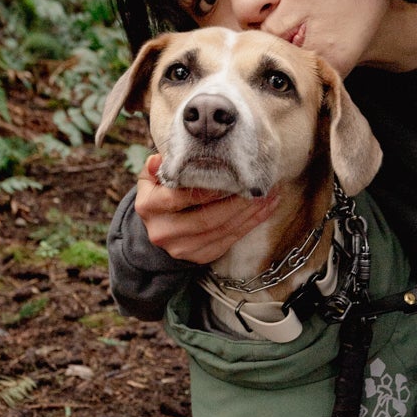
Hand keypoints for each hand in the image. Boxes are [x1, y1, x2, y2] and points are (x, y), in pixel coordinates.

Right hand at [134, 154, 278, 264]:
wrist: (159, 229)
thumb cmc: (160, 195)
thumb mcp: (151, 179)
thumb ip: (158, 167)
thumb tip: (160, 159)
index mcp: (149, 207)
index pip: (179, 199)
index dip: (206, 191)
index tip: (230, 178)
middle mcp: (163, 231)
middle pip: (206, 219)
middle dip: (236, 203)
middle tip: (257, 187)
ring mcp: (182, 248)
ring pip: (221, 231)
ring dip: (249, 214)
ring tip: (267, 196)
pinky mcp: (199, 257)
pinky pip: (229, 241)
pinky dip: (250, 225)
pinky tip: (265, 210)